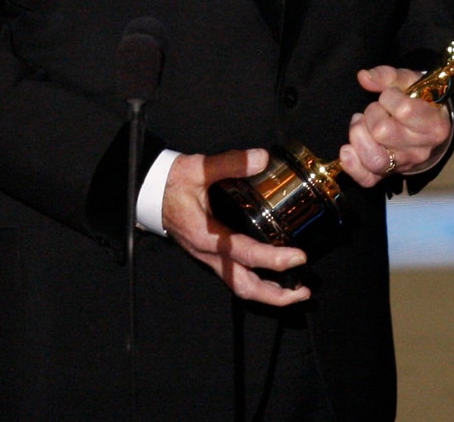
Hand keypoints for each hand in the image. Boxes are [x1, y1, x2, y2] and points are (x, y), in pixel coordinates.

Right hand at [162, 149, 310, 305]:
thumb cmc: (173, 182)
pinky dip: (256, 282)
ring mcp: (208, 258)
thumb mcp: (199, 168)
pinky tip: (272, 277)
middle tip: (302, 291)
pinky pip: (235, 277)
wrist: (150, 192)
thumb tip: (262, 159)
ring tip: (293, 292)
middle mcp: (208, 253)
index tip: (299, 257)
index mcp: (206, 235)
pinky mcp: (210, 255)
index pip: (245, 253)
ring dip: (267, 294)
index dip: (273, 259)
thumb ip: (231, 163)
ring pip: (239, 286)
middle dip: (274, 295)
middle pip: (243, 286)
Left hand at [337, 66, 452, 188]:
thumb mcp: (410, 82)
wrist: (429, 130)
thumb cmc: (419, 102)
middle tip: (375, 109)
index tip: (390, 96)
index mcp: (433, 125)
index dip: (389, 98)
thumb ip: (388, 76)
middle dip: (371, 114)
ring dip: (359, 136)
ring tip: (361, 125)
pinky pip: (367, 179)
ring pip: (374, 158)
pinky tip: (347, 150)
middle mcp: (421, 150)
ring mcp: (404, 165)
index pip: (404, 110)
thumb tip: (364, 77)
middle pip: (382, 132)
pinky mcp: (387, 175)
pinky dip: (352, 166)